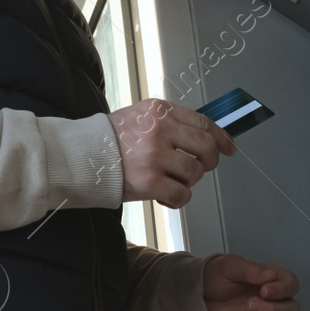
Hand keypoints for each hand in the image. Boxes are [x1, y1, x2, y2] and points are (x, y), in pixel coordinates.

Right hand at [109, 98, 236, 208]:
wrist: (80, 156)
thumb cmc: (110, 140)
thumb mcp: (140, 117)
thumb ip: (169, 123)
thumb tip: (205, 137)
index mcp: (160, 110)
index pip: (203, 122)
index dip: (221, 138)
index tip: (229, 149)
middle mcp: (160, 130)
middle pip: (206, 147)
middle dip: (208, 162)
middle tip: (199, 169)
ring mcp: (155, 156)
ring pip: (195, 172)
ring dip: (187, 182)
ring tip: (170, 181)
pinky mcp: (149, 181)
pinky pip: (182, 194)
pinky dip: (178, 199)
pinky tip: (165, 197)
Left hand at [202, 254, 299, 310]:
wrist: (199, 298)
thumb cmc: (216, 279)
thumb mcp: (229, 266)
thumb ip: (250, 270)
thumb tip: (269, 274)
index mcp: (271, 281)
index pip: (291, 285)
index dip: (283, 289)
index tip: (265, 290)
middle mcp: (273, 302)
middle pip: (292, 310)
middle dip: (273, 310)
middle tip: (250, 304)